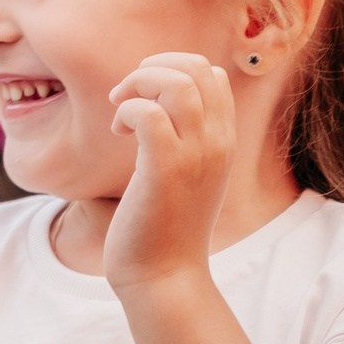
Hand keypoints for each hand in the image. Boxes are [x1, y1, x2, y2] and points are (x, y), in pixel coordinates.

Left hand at [101, 53, 239, 290]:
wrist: (165, 275)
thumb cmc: (165, 225)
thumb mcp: (186, 175)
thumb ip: (183, 139)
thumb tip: (154, 107)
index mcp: (224, 140)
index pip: (213, 74)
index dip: (172, 70)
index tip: (145, 98)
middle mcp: (218, 142)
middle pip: (198, 67)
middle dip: (153, 68)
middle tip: (128, 96)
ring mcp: (196, 155)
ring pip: (177, 82)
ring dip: (138, 84)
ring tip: (121, 112)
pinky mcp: (166, 170)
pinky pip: (150, 114)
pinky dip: (128, 111)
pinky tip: (118, 133)